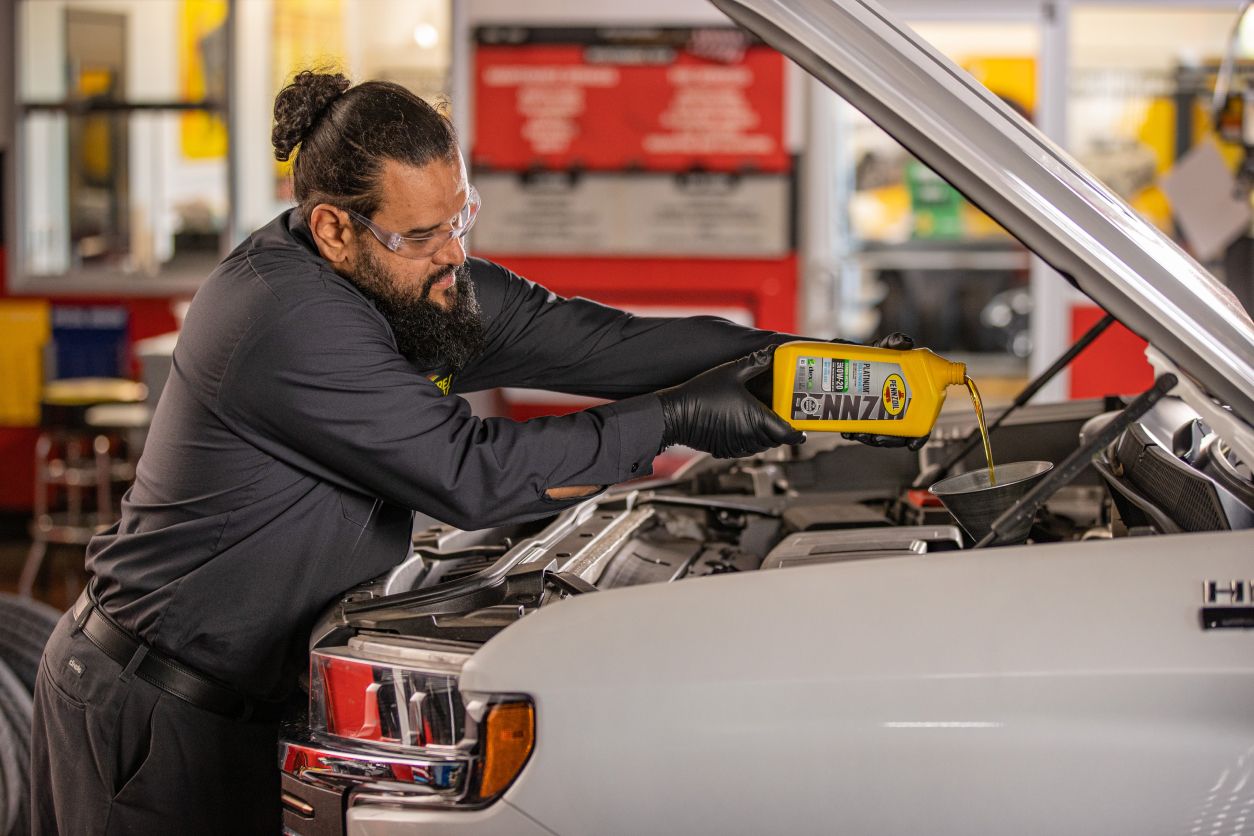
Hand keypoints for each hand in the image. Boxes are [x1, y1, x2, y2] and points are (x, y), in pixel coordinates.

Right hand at [658, 347, 805, 457]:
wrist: (675, 414)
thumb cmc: (701, 394)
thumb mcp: (731, 372)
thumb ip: (755, 362)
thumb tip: (771, 353)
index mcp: (757, 419)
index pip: (788, 434)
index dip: (798, 433)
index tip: (803, 428)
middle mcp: (750, 436)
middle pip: (776, 440)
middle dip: (781, 430)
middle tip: (781, 415)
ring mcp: (738, 446)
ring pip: (761, 446)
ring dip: (765, 436)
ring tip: (762, 418)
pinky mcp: (726, 450)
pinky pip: (746, 449)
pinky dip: (750, 440)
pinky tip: (743, 425)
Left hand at [841, 332, 929, 450]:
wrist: (845, 354)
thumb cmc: (872, 353)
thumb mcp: (883, 346)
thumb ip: (894, 341)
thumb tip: (904, 342)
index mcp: (909, 395)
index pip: (920, 420)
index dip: (919, 436)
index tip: (912, 444)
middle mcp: (895, 407)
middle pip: (897, 434)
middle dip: (887, 440)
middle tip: (876, 438)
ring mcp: (876, 412)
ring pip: (877, 434)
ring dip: (868, 438)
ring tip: (859, 434)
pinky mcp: (858, 414)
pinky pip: (858, 428)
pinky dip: (852, 432)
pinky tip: (846, 431)